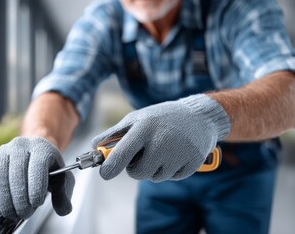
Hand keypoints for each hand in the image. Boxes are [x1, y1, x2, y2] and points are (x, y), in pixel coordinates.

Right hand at [0, 137, 74, 219]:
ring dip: (6, 200)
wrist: (33, 154)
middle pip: (17, 173)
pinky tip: (5, 206)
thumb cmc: (47, 167)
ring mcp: (3, 153)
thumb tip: (63, 209)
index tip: (37, 202)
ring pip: (0, 177)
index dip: (36, 187)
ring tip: (15, 212)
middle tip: (26, 212)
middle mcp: (20, 146)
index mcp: (41, 147)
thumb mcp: (62, 177)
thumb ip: (65, 193)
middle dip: (21, 198)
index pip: (37, 166)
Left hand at [92, 94, 229, 181]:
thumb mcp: (137, 118)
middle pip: (138, 173)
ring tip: (162, 150)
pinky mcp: (193, 163)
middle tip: (142, 155)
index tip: (104, 174)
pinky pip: (171, 177)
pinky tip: (175, 154)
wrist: (199, 116)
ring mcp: (179, 153)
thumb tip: (94, 146)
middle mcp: (162, 141)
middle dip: (135, 168)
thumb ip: (114, 133)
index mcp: (145, 128)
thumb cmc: (161, 118)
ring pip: (154, 177)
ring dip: (153, 168)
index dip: (111, 167)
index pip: (122, 153)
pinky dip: (169, 170)